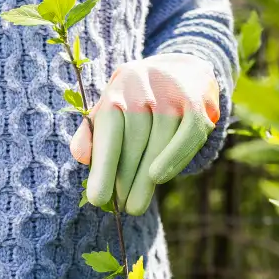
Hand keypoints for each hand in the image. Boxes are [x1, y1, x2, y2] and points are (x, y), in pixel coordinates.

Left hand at [70, 54, 218, 215]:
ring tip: (135, 205)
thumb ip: (93, 132)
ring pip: (159, 141)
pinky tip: (159, 179)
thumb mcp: (112, 107)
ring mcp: (172, 93)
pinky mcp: (197, 103)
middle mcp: (143, 86)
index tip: (98, 199)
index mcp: (118, 89)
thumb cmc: (138, 100)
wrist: (184, 71)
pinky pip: (186, 137)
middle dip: (125, 178)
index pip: (109, 130)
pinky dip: (174, 159)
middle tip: (121, 207)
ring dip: (146, 178)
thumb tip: (80, 157)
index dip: (103, 166)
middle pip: (134, 140)